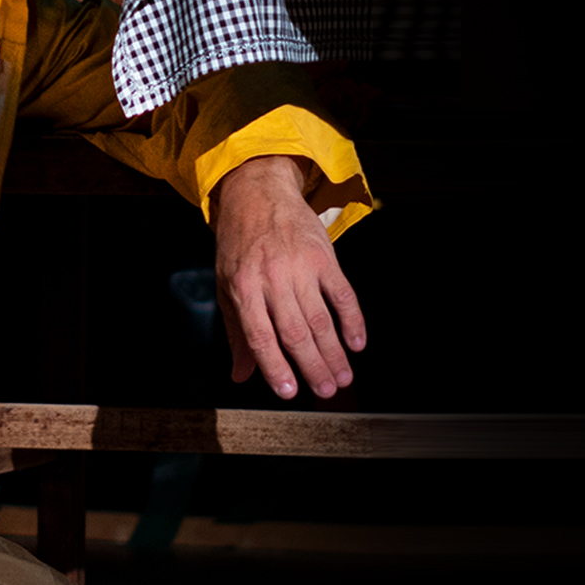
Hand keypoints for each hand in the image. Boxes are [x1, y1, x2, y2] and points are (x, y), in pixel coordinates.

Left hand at [211, 155, 365, 400]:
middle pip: (295, 331)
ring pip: (321, 317)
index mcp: (242, 287)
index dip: (274, 366)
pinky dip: (353, 320)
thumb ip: (237, 332)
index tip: (288, 392)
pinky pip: (343, 293)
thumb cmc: (239, 245)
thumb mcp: (226, 284)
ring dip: (334, 352)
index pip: (259, 335)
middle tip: (326, 391)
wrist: (257, 193)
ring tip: (343, 377)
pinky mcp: (324, 255)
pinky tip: (357, 343)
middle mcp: (271, 277)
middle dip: (312, 366)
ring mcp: (300, 266)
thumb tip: (240, 375)